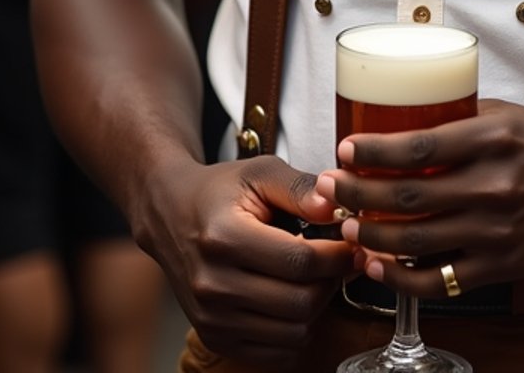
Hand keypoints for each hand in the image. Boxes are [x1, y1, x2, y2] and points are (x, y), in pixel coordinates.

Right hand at [140, 153, 354, 367]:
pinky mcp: (215, 337)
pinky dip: (297, 330)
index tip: (352, 244)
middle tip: (339, 260)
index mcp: (224, 238)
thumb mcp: (259, 172)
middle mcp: (213, 285)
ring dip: (317, 307)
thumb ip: (299, 187)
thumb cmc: (219, 192)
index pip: (300, 262)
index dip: (337, 255)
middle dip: (332, 281)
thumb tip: (334, 207)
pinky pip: (276, 353)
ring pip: (293, 332)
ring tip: (317, 277)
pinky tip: (295, 298)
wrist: (170, 215)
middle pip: (300, 302)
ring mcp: (211, 318)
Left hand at [312, 98, 523, 299]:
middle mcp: (493, 186)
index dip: (374, 151)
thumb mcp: (508, 115)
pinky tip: (377, 265)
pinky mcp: (501, 266)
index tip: (345, 149)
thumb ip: (460, 118)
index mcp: (493, 139)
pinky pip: (440, 279)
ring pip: (416, 239)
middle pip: (408, 195)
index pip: (420, 147)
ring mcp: (496, 231)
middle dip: (357, 193)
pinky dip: (401, 277)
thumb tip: (404, 117)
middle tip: (331, 186)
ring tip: (345, 224)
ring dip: (370, 235)